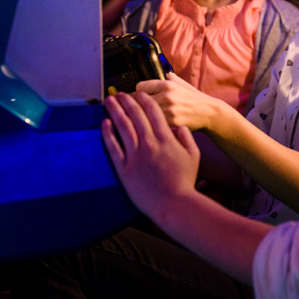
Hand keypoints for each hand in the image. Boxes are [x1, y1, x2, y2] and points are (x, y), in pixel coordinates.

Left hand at [102, 91, 200, 219]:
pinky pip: (113, 147)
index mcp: (166, 139)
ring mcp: (135, 155)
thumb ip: (185, 137)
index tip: (138, 93)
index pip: (153, 112)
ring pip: (123, 127)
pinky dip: (108, 133)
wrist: (173, 204)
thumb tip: (176, 126)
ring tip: (109, 101)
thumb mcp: (193, 155)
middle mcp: (149, 143)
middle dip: (127, 101)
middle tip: (119, 93)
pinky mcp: (124, 168)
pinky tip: (105, 123)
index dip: (144, 100)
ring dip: (115, 111)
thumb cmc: (184, 181)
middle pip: (135, 116)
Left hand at [136, 73, 220, 131]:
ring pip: (144, 114)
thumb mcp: (180, 83)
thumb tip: (153, 74)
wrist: (208, 112)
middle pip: (139, 102)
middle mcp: (167, 96)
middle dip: (137, 106)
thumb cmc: (193, 99)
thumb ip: (166, 78)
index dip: (137, 93)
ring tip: (144, 118)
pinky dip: (152, 125)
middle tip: (137, 110)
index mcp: (166, 84)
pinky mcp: (172, 123)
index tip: (136, 98)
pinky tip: (154, 125)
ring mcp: (169, 110)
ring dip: (143, 117)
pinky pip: (154, 124)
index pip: (139, 87)